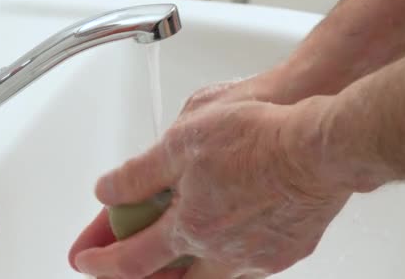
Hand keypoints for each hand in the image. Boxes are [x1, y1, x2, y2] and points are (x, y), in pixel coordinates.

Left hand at [69, 88, 350, 277]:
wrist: (320, 147)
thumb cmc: (257, 139)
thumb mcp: (179, 143)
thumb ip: (138, 174)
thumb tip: (107, 191)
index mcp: (190, 227)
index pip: (130, 260)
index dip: (101, 263)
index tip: (84, 261)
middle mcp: (221, 251)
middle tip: (127, 266)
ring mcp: (257, 256)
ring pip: (211, 278)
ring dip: (184, 271)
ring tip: (173, 253)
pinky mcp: (287, 249)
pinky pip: (245, 265)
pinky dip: (222, 258)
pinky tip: (225, 236)